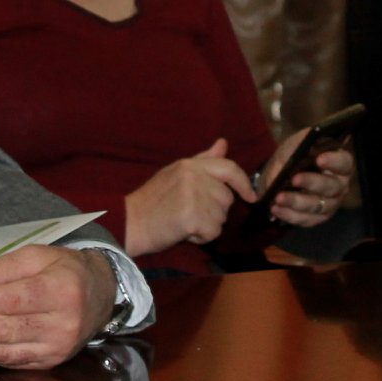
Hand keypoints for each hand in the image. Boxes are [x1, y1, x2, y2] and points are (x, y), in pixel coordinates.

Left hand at [0, 245, 112, 369]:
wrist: (100, 295)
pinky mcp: (50, 362)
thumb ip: (1, 269)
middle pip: (3, 329)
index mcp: (61, 290)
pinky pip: (10, 361)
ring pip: (3, 350)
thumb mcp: (36, 254)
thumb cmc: (63, 269)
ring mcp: (56, 348)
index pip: (11, 299)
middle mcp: (62, 324)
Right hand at [122, 138, 255, 255]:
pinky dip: (201, 237)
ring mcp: (193, 196)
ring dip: (208, 225)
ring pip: (221, 217)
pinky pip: (213, 232)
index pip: (228, 168)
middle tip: (191, 212)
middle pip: (226, 198)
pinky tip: (184, 232)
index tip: (251, 197)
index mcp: (189, 164)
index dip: (243, 183)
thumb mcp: (176, 173)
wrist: (130, 222)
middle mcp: (193, 176)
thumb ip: (203, 160)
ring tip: (185, 221)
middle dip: (215, 210)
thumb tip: (223, 143)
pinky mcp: (192, 217)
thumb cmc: (153, 200)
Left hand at [264, 130, 355, 227]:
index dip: (333, 161)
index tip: (319, 158)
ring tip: (278, 197)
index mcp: (340, 163)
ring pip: (317, 206)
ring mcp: (330, 204)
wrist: (282, 170)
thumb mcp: (296, 143)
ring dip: (296, 202)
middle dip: (312, 182)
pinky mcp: (317, 218)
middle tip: (294, 178)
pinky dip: (289, 215)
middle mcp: (340, 186)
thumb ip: (298, 146)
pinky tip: (275, 208)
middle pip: (331, 187)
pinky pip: (305, 219)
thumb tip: (295, 156)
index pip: (344, 162)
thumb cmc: (296, 153)